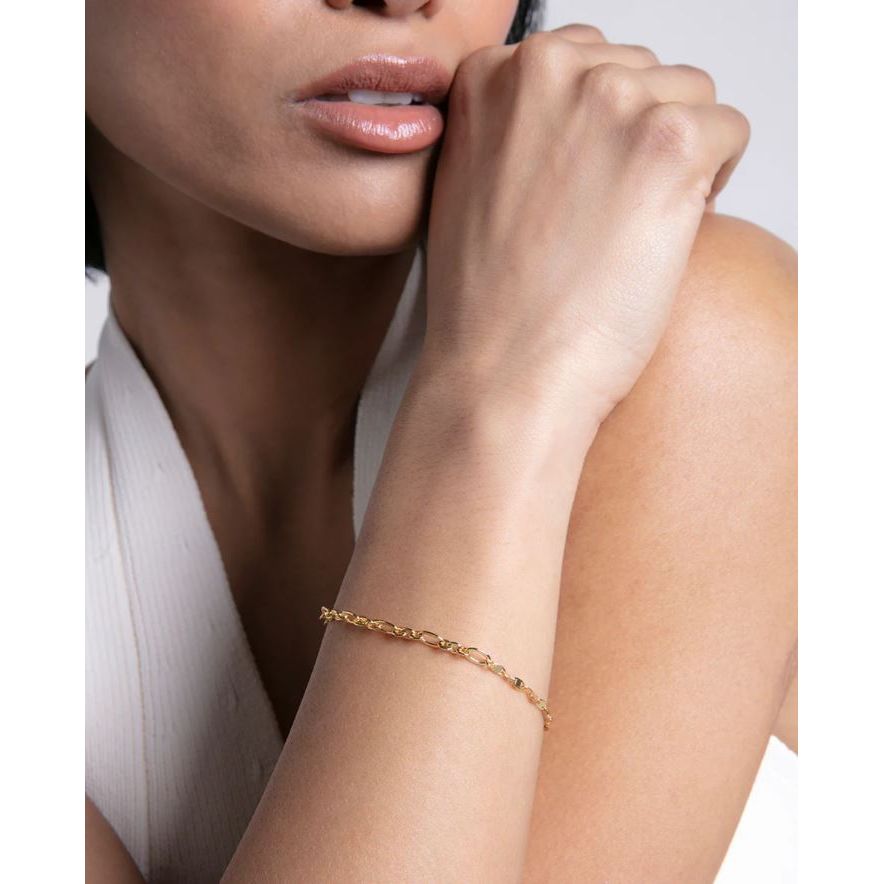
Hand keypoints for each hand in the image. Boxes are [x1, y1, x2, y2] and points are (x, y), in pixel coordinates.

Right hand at [421, 25, 748, 445]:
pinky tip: (670, 230)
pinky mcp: (668, 143)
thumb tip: (576, 123)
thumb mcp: (469, 187)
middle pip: (642, 70)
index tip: (596, 172)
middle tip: (614, 211)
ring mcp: (609, 101)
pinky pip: (729, 130)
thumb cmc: (488, 306)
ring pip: (690, 96)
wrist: (503, 373)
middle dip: (641, 135)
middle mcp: (547, 71)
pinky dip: (714, 182)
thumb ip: (515, 131)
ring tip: (636, 225)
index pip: (584, 58)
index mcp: (491, 77)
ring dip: (681, 157)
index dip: (600, 125)